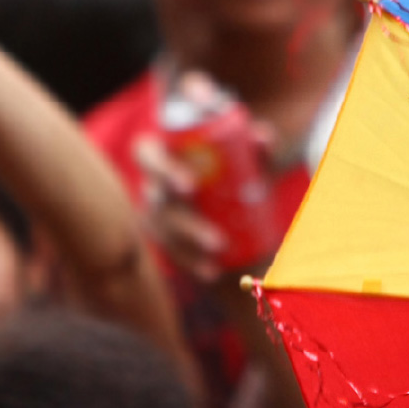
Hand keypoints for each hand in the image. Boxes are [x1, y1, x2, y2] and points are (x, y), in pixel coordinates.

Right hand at [136, 72, 277, 282]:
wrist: (245, 221)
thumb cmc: (243, 176)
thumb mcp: (253, 162)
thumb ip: (259, 147)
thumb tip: (262, 137)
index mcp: (165, 155)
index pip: (146, 153)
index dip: (160, 166)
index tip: (191, 185)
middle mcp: (153, 183)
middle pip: (150, 189)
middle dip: (170, 194)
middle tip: (195, 199)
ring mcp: (155, 214)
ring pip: (162, 225)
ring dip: (189, 233)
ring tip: (219, 245)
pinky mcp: (164, 241)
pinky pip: (171, 253)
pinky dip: (192, 261)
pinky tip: (211, 270)